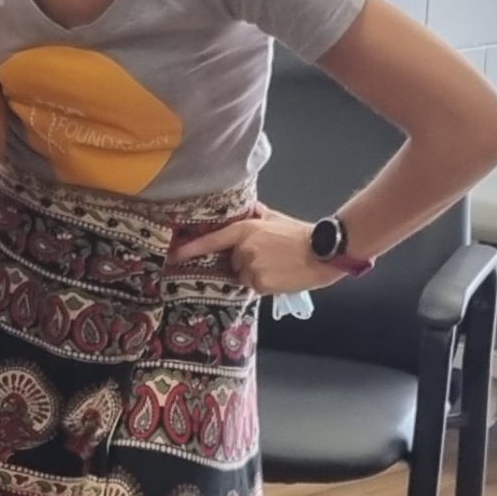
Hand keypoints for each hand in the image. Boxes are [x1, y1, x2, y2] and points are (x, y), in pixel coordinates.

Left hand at [181, 206, 344, 294]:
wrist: (323, 252)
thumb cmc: (299, 235)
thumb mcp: (274, 218)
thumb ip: (255, 214)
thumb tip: (245, 207)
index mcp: (244, 231)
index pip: (211, 241)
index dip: (190, 248)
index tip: (173, 255)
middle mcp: (243, 249)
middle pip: (233, 263)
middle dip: (246, 263)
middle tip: (270, 258)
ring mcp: (250, 267)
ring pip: (244, 277)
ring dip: (256, 275)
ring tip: (277, 267)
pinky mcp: (260, 283)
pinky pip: (255, 288)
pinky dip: (265, 285)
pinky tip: (280, 276)